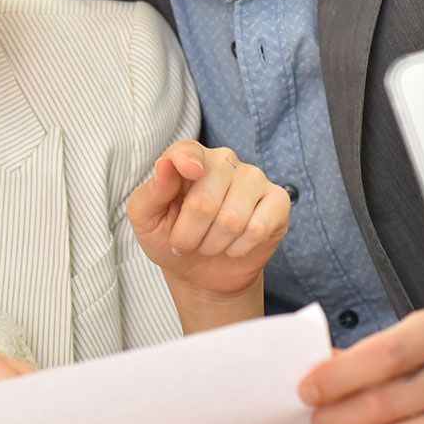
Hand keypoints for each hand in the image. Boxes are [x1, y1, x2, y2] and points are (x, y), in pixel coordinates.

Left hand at [127, 140, 289, 297]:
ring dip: (213, 244)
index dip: (187, 161)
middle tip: (187, 242)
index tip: (190, 172)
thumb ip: (151, 192)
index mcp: (189, 158)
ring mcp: (254, 178)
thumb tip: (165, 165)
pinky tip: (234, 246)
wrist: (202, 272)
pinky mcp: (277, 201)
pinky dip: (239, 248)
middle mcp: (224, 161)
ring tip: (209, 244)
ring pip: (232, 219)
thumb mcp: (146, 220)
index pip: (187, 151)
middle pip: (204, 200)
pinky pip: (258, 228)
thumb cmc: (171, 238)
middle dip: (189, 235)